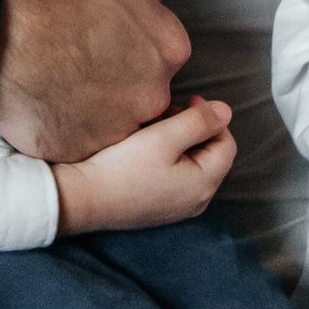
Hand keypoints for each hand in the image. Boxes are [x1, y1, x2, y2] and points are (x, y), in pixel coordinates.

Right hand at [0, 0, 191, 164]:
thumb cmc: (46, 1)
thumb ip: (139, 2)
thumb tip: (151, 5)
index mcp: (167, 47)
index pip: (163, 57)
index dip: (134, 52)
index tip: (111, 50)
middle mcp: (153, 92)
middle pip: (144, 94)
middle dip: (119, 85)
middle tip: (82, 69)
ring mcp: (120, 127)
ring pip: (114, 122)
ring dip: (94, 110)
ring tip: (59, 87)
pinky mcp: (84, 150)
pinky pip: (80, 142)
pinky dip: (65, 129)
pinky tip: (45, 105)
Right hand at [54, 97, 235, 235]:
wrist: (82, 199)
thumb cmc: (121, 167)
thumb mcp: (163, 136)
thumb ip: (199, 121)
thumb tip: (226, 111)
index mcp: (203, 185)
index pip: (226, 143)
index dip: (212, 117)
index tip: (186, 100)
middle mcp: (196, 201)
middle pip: (209, 154)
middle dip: (192, 129)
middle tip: (164, 115)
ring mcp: (177, 207)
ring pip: (191, 164)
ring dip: (177, 141)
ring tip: (151, 129)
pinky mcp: (158, 207)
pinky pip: (174, 176)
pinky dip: (166, 157)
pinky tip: (143, 149)